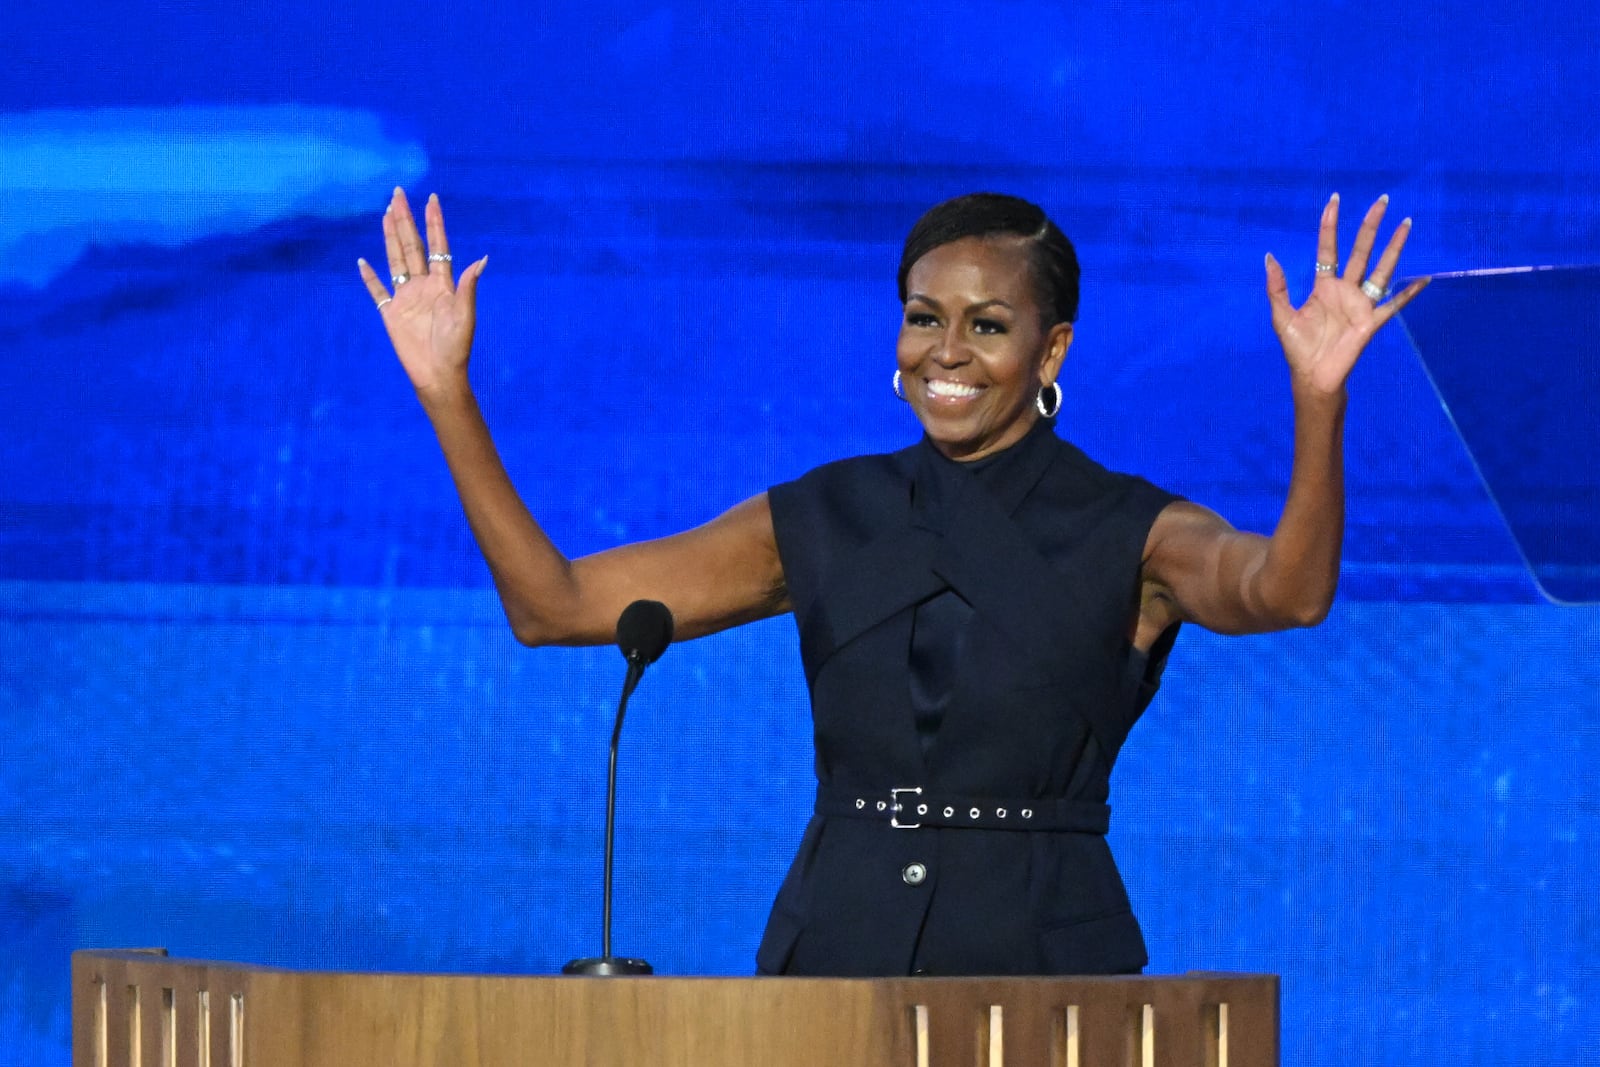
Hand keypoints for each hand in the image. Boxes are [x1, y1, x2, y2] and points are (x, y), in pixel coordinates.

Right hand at [358, 188, 486, 399]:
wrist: (438, 374)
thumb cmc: (456, 348)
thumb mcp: (465, 315)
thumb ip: (468, 286)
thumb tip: (483, 259)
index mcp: (443, 284)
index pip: (438, 245)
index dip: (434, 222)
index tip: (431, 198)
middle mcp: (424, 286)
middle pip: (412, 245)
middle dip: (405, 219)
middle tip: (398, 193)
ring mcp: (406, 298)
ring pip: (396, 260)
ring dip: (390, 237)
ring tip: (386, 214)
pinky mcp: (391, 314)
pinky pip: (377, 291)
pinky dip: (369, 277)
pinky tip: (362, 262)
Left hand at [1265, 193, 1428, 397]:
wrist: (1311, 375)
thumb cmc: (1298, 347)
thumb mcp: (1281, 314)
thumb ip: (1277, 287)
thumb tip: (1269, 257)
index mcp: (1324, 286)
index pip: (1328, 249)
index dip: (1330, 226)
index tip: (1334, 200)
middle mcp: (1345, 290)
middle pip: (1360, 251)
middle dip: (1370, 226)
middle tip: (1382, 200)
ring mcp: (1360, 304)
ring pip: (1381, 269)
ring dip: (1394, 248)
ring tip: (1406, 224)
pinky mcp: (1371, 322)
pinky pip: (1394, 305)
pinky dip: (1409, 294)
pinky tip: (1424, 279)